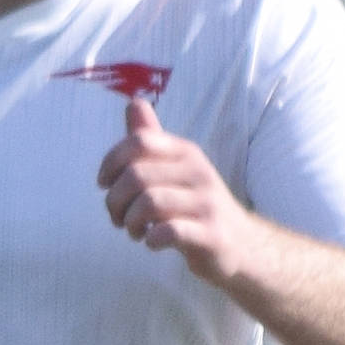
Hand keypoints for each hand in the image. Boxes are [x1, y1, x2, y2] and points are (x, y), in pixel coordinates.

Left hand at [97, 98, 259, 288]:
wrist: (240, 243)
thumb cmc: (195, 205)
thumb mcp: (175, 168)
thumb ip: (152, 141)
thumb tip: (133, 102)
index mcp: (185, 152)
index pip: (139, 141)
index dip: (110, 163)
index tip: (104, 185)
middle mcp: (197, 171)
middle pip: (136, 176)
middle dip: (115, 201)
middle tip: (118, 218)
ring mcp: (206, 203)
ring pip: (149, 203)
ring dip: (130, 222)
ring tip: (134, 231)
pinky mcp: (210, 234)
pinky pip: (169, 232)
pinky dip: (151, 240)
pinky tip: (151, 242)